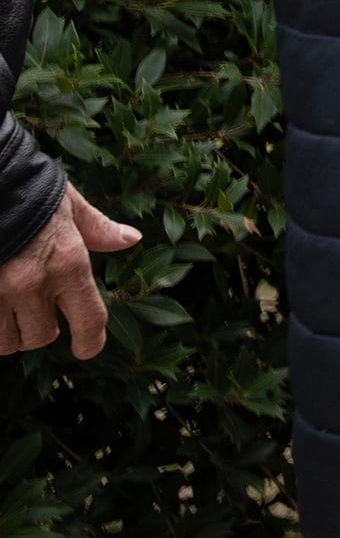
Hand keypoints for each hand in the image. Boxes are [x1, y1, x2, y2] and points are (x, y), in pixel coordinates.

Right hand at [0, 184, 137, 358]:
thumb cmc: (27, 189)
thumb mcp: (68, 204)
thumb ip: (96, 229)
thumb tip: (131, 239)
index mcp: (68, 262)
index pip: (90, 320)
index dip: (90, 342)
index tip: (86, 348)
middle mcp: (33, 283)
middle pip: (41, 338)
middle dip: (39, 330)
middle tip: (33, 311)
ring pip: (6, 342)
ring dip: (8, 332)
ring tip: (8, 310)